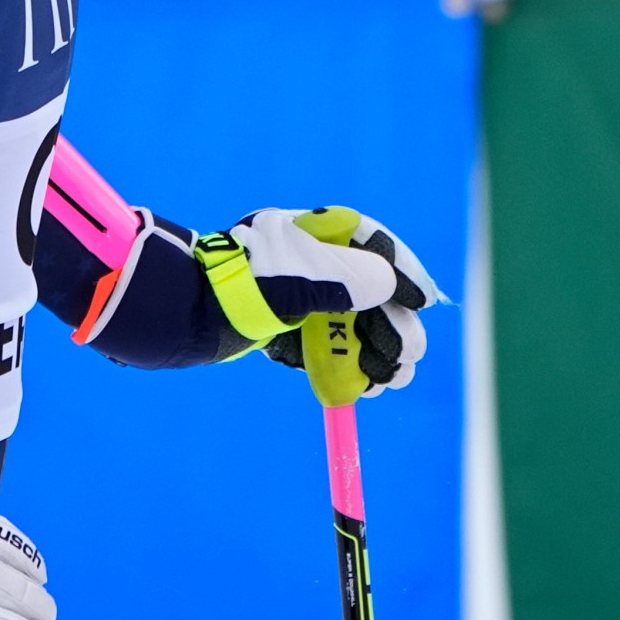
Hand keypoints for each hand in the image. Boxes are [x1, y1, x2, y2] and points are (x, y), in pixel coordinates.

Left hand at [238, 207, 441, 396]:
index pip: (376, 246)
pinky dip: (346, 364)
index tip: (423, 304)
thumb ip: (354, 279)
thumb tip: (388, 284)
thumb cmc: (253, 283)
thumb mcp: (310, 276)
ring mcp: (300, 293)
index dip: (405, 275)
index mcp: (319, 232)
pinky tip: (363, 387)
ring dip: (376, 352)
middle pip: (369, 292)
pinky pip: (327, 342)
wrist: (197, 313)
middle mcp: (313, 259)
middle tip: (410, 357)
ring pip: (352, 322)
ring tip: (391, 381)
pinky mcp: (288, 323)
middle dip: (394, 327)